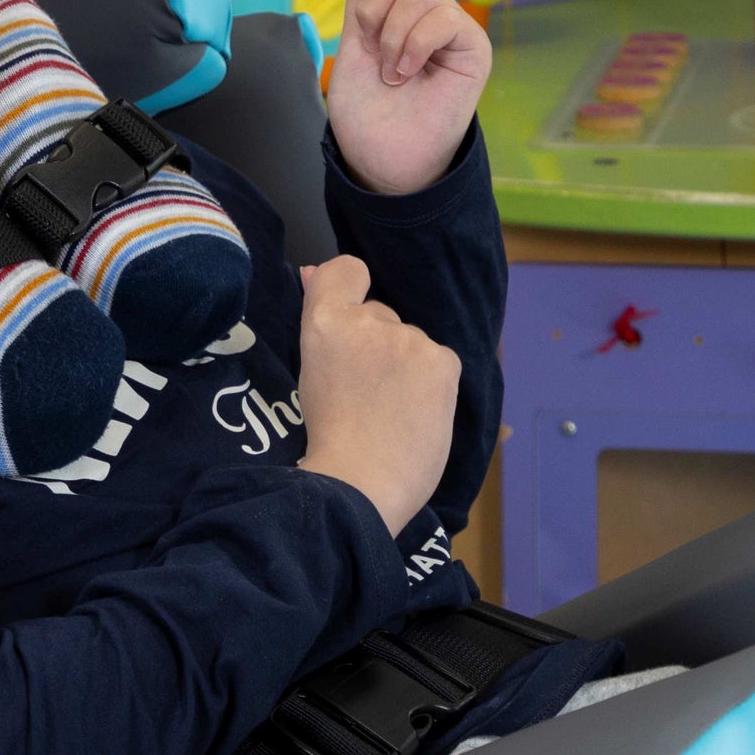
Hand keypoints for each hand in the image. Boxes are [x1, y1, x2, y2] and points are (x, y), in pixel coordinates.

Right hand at [292, 255, 458, 535]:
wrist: (360, 485)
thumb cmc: (326, 436)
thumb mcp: (311, 369)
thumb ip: (320, 318)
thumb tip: (312, 272)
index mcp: (326, 321)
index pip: (346, 270)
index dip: (348, 289)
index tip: (348, 324)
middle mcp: (371, 320)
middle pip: (380, 315)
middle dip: (375, 344)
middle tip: (364, 393)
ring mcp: (410, 340)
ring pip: (410, 341)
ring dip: (404, 366)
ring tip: (390, 412)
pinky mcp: (443, 362)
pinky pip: (438, 362)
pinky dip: (430, 384)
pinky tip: (415, 414)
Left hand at [324, 0, 490, 195]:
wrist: (381, 159)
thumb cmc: (368, 111)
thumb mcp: (353, 44)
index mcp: (402, 2)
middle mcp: (432, 8)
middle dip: (372, 9)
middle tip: (374, 52)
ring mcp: (454, 27)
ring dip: (390, 38)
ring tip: (392, 73)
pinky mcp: (473, 48)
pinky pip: (442, 18)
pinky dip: (413, 46)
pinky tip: (407, 74)